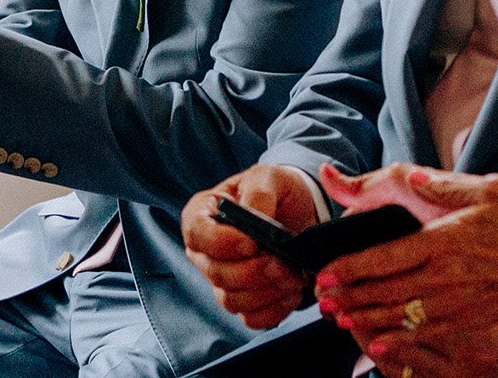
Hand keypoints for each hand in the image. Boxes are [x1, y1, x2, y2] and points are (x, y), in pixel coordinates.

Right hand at [181, 164, 323, 328]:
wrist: (301, 212)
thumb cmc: (276, 190)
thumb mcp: (269, 177)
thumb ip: (258, 193)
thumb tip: (253, 218)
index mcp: (202, 215)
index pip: (196, 233)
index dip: (221, 243)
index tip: (251, 243)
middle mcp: (205, 252)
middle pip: (216, 273)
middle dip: (254, 272)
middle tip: (284, 263)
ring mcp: (222, 280)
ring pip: (232, 300)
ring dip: (267, 291)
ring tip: (293, 275)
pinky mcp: (244, 302)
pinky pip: (251, 319)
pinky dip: (275, 309)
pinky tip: (292, 292)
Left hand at [313, 168, 497, 377]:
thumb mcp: (487, 189)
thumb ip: (443, 184)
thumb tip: (410, 174)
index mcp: (442, 239)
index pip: (383, 257)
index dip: (350, 269)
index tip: (325, 275)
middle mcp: (445, 275)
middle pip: (384, 292)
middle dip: (349, 298)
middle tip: (323, 302)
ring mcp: (458, 302)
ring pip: (401, 317)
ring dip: (367, 320)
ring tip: (342, 322)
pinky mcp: (472, 320)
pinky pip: (427, 335)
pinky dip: (400, 341)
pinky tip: (381, 344)